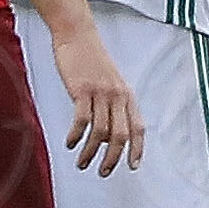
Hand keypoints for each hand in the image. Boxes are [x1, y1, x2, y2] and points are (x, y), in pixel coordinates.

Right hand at [49, 22, 143, 175]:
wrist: (77, 35)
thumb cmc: (91, 59)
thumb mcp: (110, 82)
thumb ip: (112, 105)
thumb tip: (107, 134)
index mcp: (127, 95)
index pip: (138, 128)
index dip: (137, 149)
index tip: (133, 165)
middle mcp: (118, 95)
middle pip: (120, 136)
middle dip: (112, 158)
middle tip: (103, 172)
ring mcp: (100, 93)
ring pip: (100, 132)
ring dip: (90, 153)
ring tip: (82, 163)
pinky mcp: (82, 90)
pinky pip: (82, 121)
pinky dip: (76, 136)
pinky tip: (70, 143)